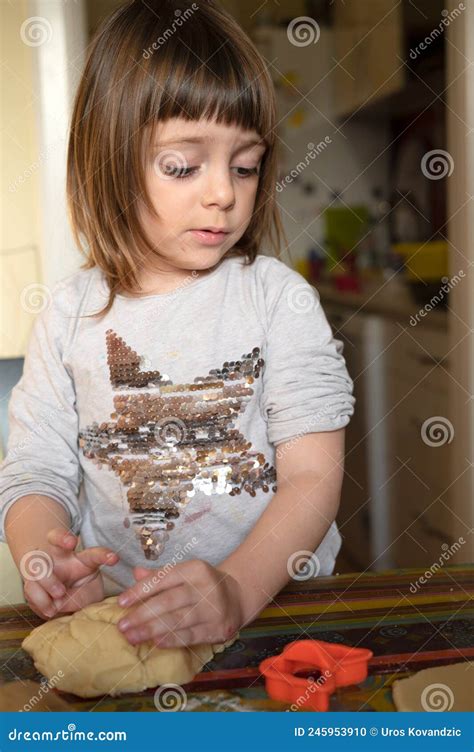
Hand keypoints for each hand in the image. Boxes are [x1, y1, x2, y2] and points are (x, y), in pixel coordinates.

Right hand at [21, 528, 118, 619]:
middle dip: (61, 538)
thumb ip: (86, 597)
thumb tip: (72, 599)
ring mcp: (43, 567)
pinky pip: (31, 587)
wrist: (59, 602)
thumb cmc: (81, 594)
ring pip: (39, 562)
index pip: (94, 555)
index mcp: (83, 560)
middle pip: (55, 537)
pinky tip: (51, 609)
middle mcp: (61, 558)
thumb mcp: (91, 596)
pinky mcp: (31, 583)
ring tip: (60, 593)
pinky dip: (40, 599)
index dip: (103, 555)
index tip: (114, 559)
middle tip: (70, 548)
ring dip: (48, 578)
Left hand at [116, 559, 243, 647]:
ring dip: (151, 630)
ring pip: (177, 621)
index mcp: (195, 569)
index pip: (163, 579)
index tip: (121, 602)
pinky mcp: (217, 629)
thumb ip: (160, 575)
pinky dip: (171, 640)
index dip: (141, 591)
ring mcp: (212, 609)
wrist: (238, 596)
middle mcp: (205, 587)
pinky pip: (190, 636)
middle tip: (122, 625)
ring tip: (131, 637)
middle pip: (169, 602)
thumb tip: (135, 573)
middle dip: (142, 614)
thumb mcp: (185, 573)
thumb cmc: (203, 584)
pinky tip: (155, 643)